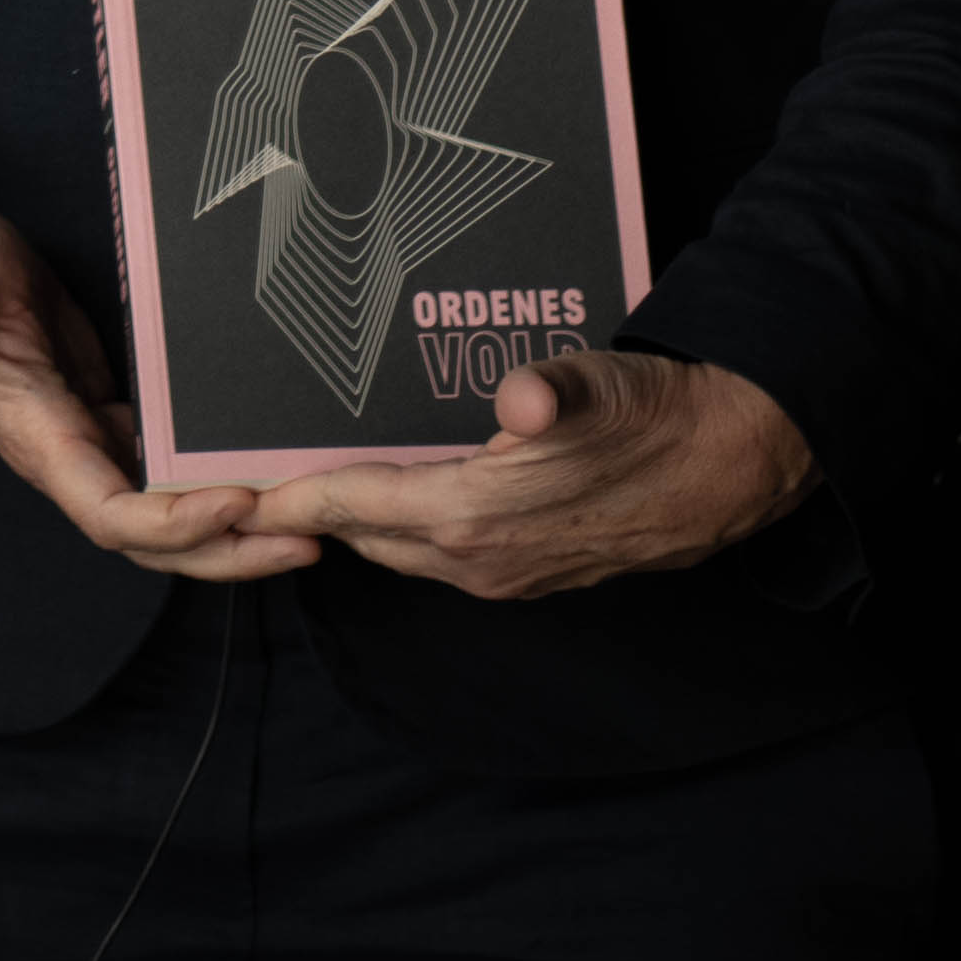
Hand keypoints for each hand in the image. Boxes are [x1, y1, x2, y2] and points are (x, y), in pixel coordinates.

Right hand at [0, 162, 315, 579]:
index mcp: (35, 431)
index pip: (105, 510)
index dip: (170, 524)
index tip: (236, 503)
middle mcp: (68, 455)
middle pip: (151, 541)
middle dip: (226, 552)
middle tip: (305, 540)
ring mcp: (94, 446)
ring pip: (168, 522)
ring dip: (235, 537)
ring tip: (309, 528)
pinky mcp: (115, 426)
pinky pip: (172, 482)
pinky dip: (222, 495)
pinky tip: (275, 485)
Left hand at [272, 339, 812, 600]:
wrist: (733, 465)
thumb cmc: (657, 416)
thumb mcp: (601, 386)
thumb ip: (551, 391)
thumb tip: (522, 399)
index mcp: (478, 517)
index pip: (353, 504)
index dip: (288, 494)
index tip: (227, 486)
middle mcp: (482, 560)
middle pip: (365, 532)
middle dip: (307, 510)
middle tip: (245, 479)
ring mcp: (508, 574)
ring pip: (401, 548)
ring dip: (355, 519)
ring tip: (303, 482)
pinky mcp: (532, 573)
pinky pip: (440, 554)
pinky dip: (402, 528)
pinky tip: (391, 492)